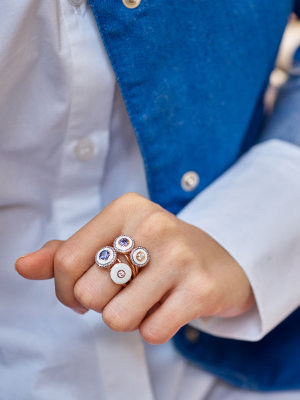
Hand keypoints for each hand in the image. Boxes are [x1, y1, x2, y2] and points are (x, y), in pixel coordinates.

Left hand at [15, 193, 253, 343]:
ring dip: (128, 318)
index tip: (81, 293)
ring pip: (116, 319)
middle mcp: (153, 225)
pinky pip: (150, 333)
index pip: (65, 260)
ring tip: (150, 297)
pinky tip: (170, 306)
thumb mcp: (114, 240)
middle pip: (88, 294)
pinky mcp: (200, 289)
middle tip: (126, 291)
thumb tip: (22, 265)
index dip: (64, 289)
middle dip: (101, 304)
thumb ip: (67, 252)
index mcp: (126, 208)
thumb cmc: (158, 252)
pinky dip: (154, 328)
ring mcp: (179, 256)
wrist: (221, 260)